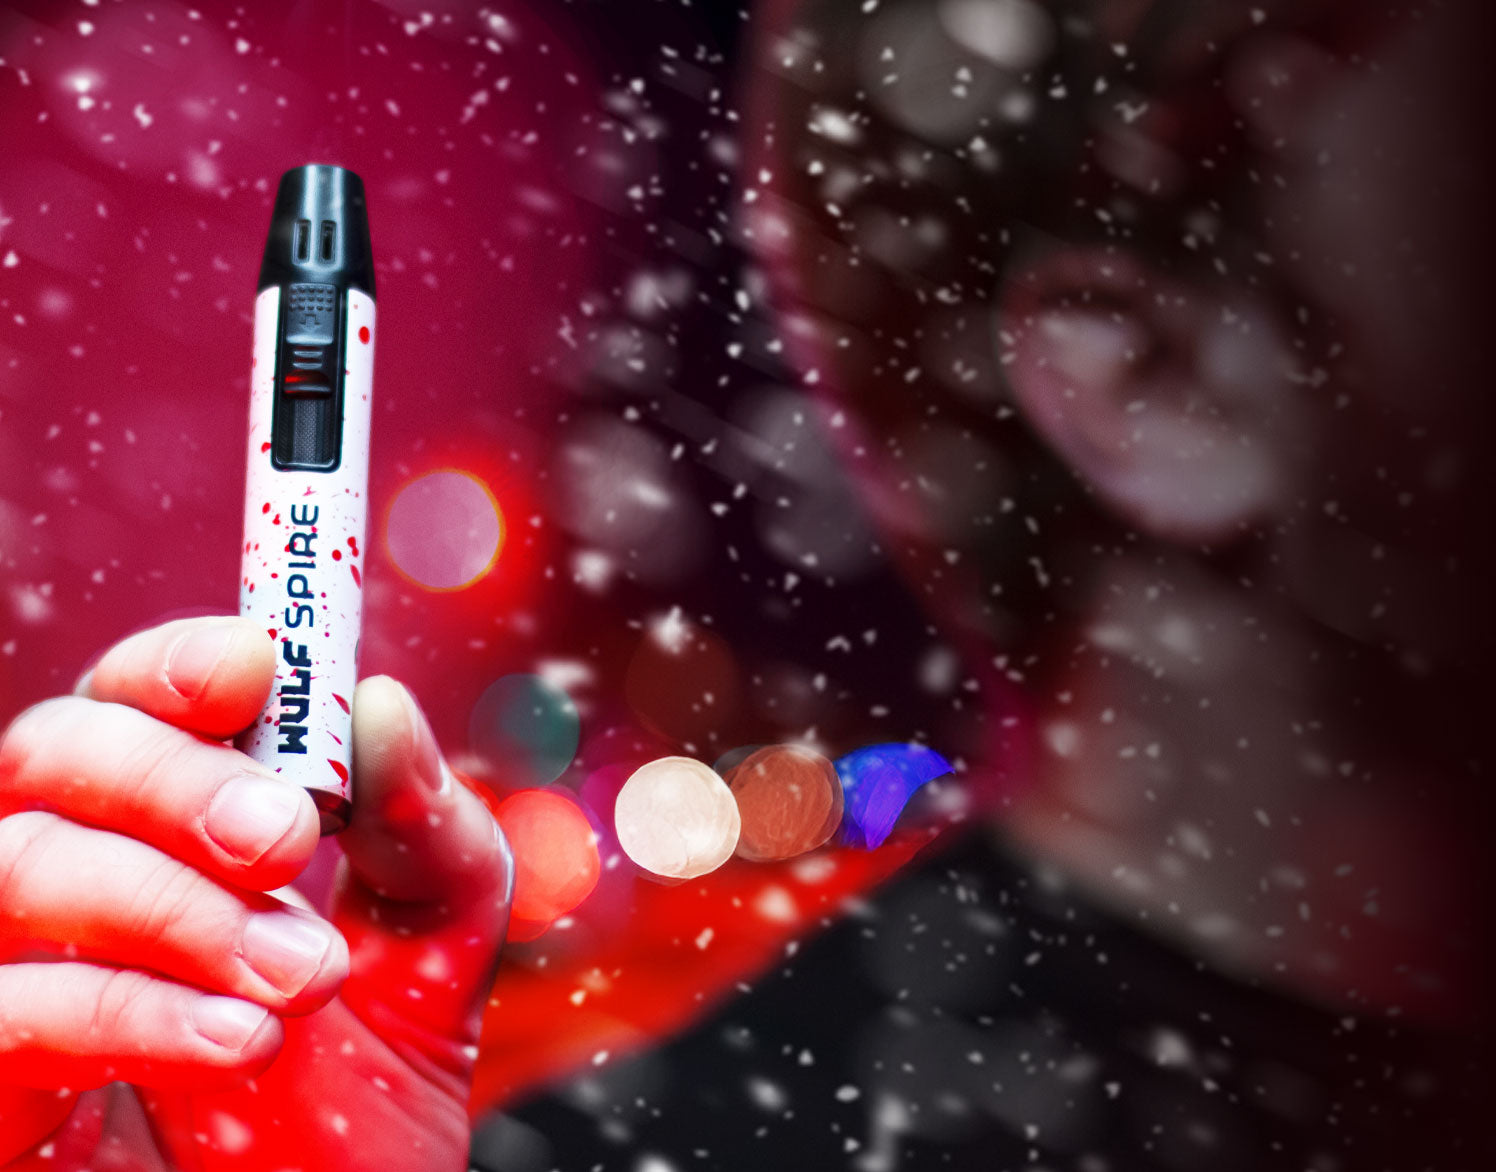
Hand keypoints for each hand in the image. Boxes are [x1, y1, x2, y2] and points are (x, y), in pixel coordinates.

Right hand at [0, 617, 511, 1169]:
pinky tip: (238, 1039)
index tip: (258, 670)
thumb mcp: (433, 949)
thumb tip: (382, 705)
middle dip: (176, 780)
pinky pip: (1, 1010)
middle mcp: (77, 887)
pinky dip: (124, 1009)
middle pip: (51, 752)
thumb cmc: (368, 1101)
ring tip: (305, 975)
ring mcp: (17, 980)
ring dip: (175, 906)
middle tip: (288, 839)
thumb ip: (427, 829)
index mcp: (173, 832)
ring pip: (16, 867)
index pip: (132, 699)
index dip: (177, 662)